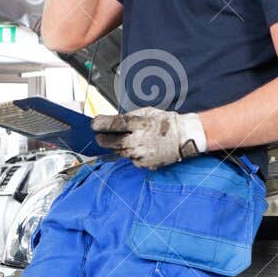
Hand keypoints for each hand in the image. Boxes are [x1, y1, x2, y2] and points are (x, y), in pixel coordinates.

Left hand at [92, 108, 206, 168]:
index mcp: (139, 124)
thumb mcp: (147, 112)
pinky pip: (131, 159)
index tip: (93, 124)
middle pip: (111, 143)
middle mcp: (138, 140)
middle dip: (102, 139)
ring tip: (130, 140)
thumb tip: (111, 121)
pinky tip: (141, 148)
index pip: (114, 124)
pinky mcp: (144, 164)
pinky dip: (132, 154)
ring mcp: (141, 154)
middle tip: (99, 136)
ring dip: (119, 147)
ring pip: (120, 152)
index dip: (100, 124)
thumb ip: (129, 117)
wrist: (183, 137)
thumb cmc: (165, 122)